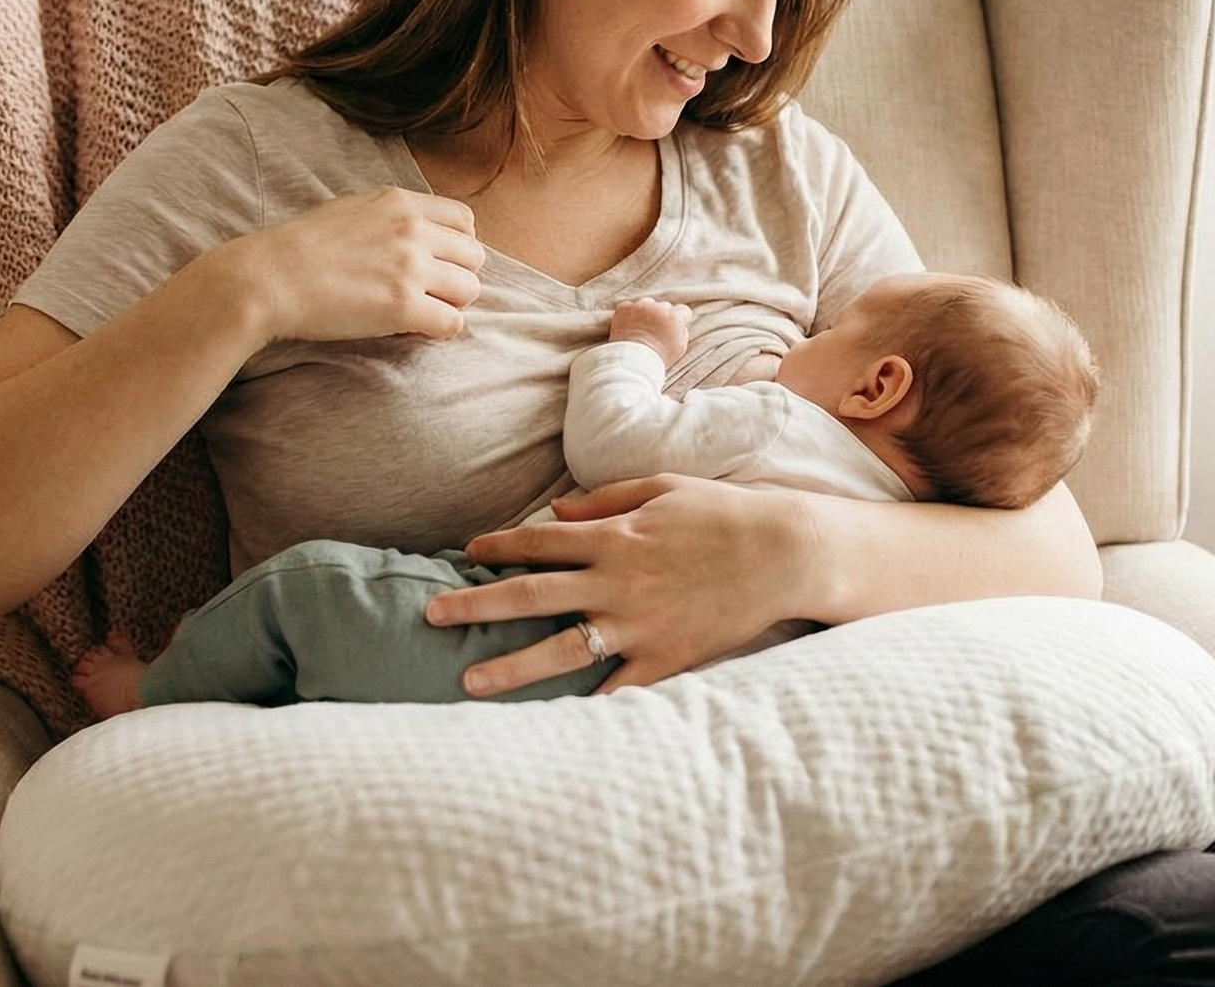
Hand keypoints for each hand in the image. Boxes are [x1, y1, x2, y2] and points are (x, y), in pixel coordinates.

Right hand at [221, 187, 484, 341]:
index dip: (457, 246)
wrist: (267, 278)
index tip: (439, 263)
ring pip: (469, 290)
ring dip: (451, 304)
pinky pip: (452, 324)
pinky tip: (416, 330)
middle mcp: (413, 231)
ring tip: (422, 312)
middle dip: (457, 277)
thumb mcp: (351, 209)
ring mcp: (411, 268)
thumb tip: (418, 236)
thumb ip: (391, 218)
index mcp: (400, 203)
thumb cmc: (299, 248)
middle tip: (431, 293)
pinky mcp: (403, 307)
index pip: (464, 220)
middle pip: (474, 257)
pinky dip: (439, 331)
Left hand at [423, 475, 817, 695]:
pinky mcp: (666, 658)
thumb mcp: (662, 488)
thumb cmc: (723, 514)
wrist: (784, 553)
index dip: (496, 547)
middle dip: (475, 605)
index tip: (465, 553)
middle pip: (530, 596)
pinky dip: (583, 705)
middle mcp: (617, 582)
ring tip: (468, 682)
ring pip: (560, 650)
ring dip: (510, 666)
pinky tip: (548, 725)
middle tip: (431, 616)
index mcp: (613, 537)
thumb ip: (603, 500)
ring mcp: (639, 625)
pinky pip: (616, 688)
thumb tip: (552, 514)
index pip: (538, 543)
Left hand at [608, 298, 693, 363]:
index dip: (679, 319)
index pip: (683, 310)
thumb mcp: (679, 349)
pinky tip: (629, 326)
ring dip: (646, 312)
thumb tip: (680, 325)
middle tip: (655, 330)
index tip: (673, 326)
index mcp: (675, 318)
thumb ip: (682, 333)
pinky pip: (629, 306)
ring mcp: (640, 306)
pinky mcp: (624, 308)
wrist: (630, 360)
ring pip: (647, 303)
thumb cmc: (656, 357)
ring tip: (641, 328)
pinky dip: (629, 314)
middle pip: (664, 306)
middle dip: (662, 316)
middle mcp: (659, 308)